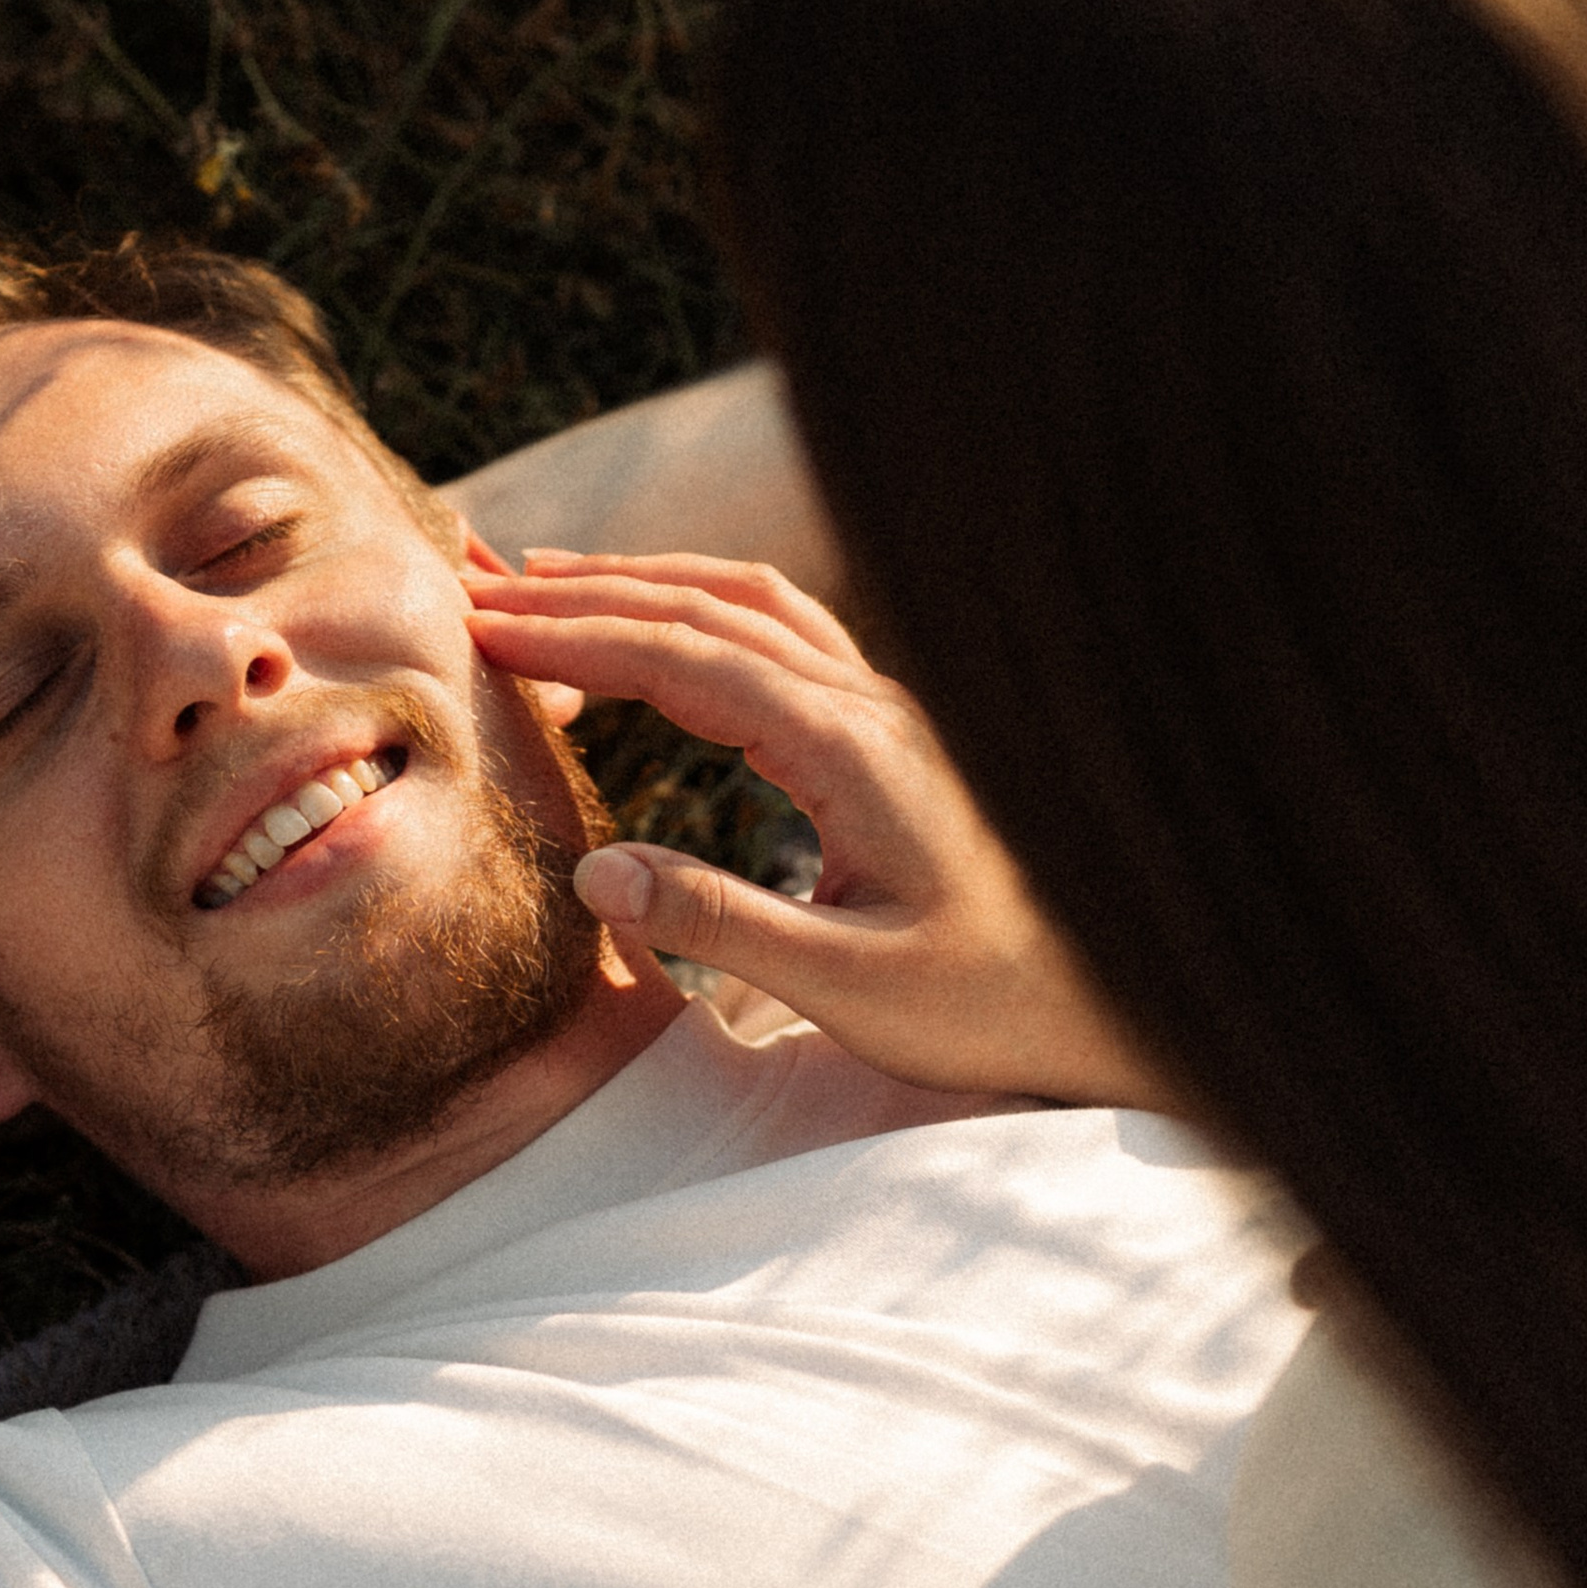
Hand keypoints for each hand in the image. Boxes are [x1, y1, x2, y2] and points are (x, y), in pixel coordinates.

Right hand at [467, 549, 1170, 1105]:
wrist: (1111, 1001)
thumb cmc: (993, 1006)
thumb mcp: (854, 986)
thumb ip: (723, 924)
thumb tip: (594, 870)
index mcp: (852, 751)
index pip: (687, 660)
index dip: (577, 635)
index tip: (481, 625)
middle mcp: (872, 708)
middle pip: (709, 610)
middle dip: (587, 591)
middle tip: (475, 586)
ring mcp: (889, 712)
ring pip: (751, 606)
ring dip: (645, 584)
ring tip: (544, 582)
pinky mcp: (893, 736)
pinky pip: (784, 637)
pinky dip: (702, 611)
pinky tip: (661, 628)